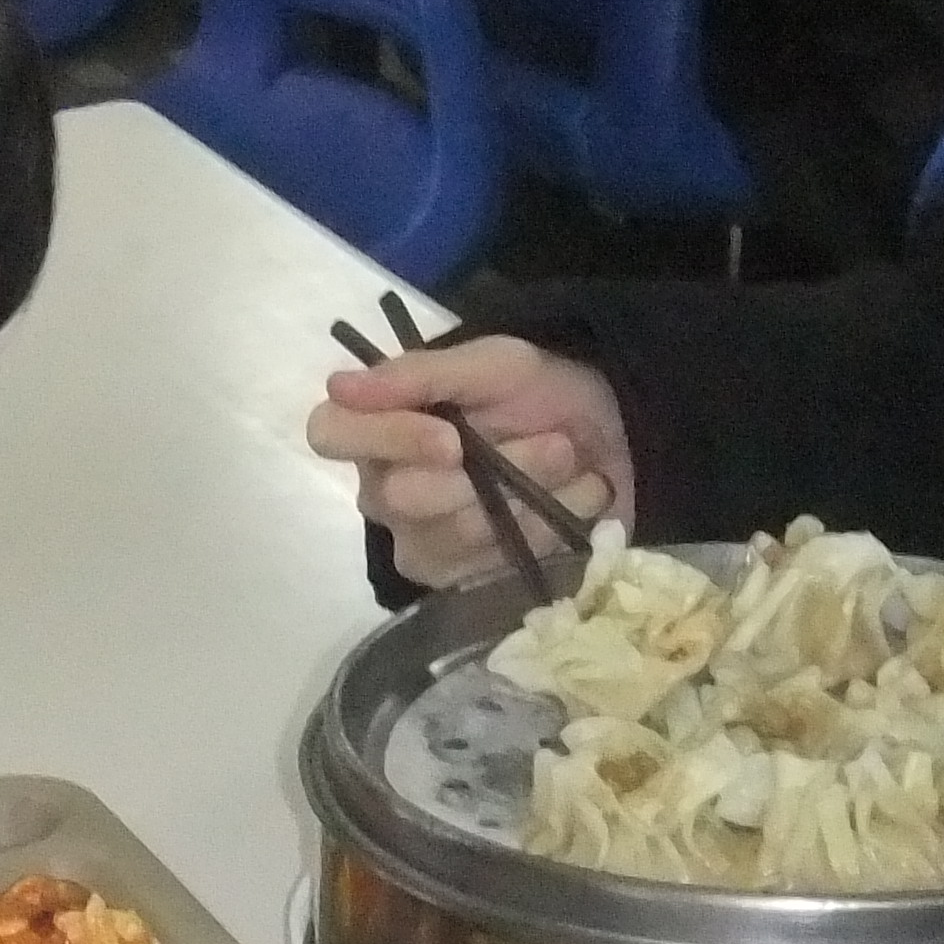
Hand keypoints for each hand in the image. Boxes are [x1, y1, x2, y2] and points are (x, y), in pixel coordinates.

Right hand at [309, 336, 630, 589]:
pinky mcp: (460, 578)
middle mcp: (384, 487)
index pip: (332, 433)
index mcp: (378, 424)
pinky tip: (570, 503)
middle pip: (402, 495)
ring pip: (453, 533)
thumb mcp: (493, 365)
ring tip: (569, 465)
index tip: (452, 439)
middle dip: (492, 470)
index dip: (387, 438)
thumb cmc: (540, 393)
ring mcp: (421, 539)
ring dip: (527, 495)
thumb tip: (338, 387)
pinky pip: (488, 566)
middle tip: (555, 444)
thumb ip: (418, 375)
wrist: (611, 435)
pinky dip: (542, 531)